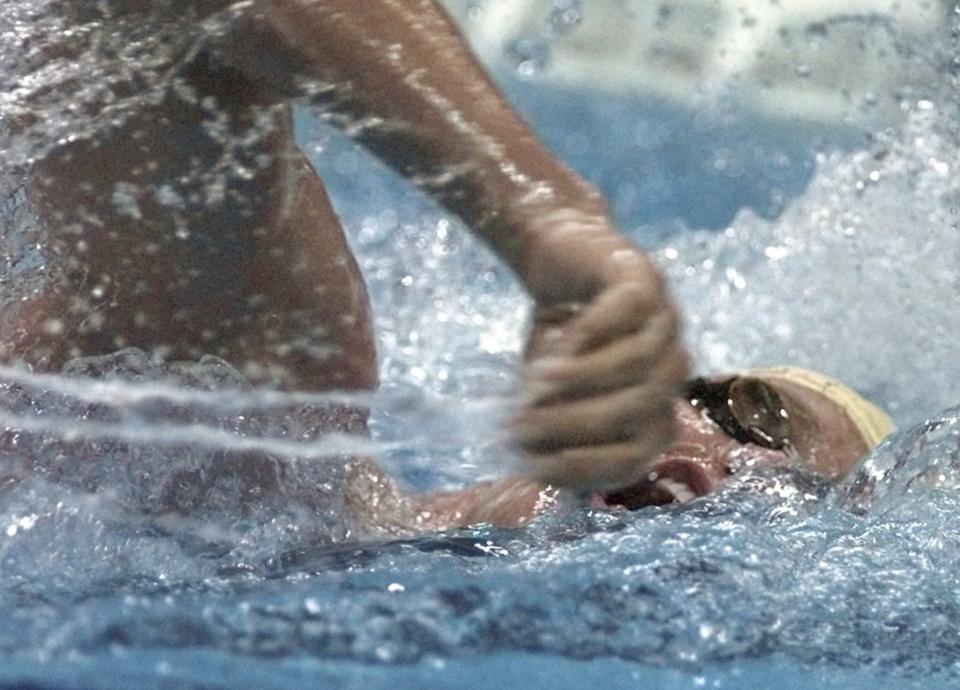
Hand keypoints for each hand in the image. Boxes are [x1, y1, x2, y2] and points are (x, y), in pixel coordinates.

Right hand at [511, 208, 688, 490]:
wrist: (563, 257)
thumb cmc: (559, 337)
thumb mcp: (550, 392)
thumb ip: (550, 426)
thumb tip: (526, 467)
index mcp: (656, 408)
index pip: (635, 455)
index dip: (584, 465)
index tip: (531, 463)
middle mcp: (671, 369)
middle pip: (640, 411)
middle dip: (576, 423)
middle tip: (522, 422)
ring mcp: (665, 321)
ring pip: (639, 363)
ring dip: (581, 379)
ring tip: (534, 382)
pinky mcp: (644, 279)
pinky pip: (626, 312)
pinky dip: (588, 333)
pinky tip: (551, 339)